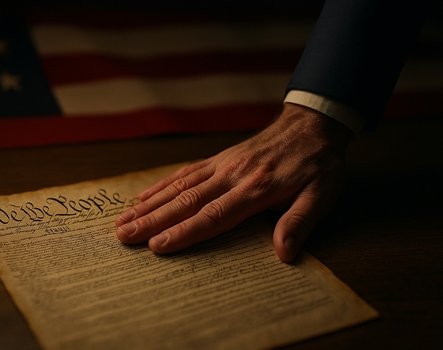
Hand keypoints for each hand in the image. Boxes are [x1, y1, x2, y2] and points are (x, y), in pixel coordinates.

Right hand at [115, 103, 351, 261]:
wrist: (311, 125)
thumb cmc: (317, 165)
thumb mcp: (320, 195)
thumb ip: (299, 222)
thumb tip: (283, 254)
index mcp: (255, 189)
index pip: (213, 216)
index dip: (184, 233)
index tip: (155, 246)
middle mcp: (231, 176)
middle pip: (185, 202)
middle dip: (152, 221)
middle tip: (122, 235)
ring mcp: (221, 165)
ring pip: (178, 186)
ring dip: (149, 205)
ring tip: (122, 219)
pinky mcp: (218, 158)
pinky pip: (185, 172)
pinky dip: (162, 184)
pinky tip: (144, 195)